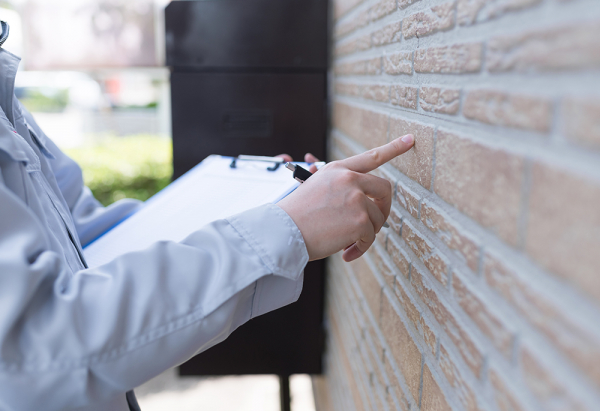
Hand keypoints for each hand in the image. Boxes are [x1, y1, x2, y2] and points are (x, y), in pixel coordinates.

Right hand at [278, 134, 414, 261]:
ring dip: (365, 234)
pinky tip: (346, 252)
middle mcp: (350, 179)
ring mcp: (357, 198)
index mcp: (338, 169)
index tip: (409, 139)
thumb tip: (362, 204)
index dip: (393, 148)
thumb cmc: (295, 216)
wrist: (282, 232)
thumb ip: (340, 190)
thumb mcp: (315, 190)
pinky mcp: (360, 220)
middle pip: (385, 189)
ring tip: (346, 242)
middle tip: (374, 224)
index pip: (371, 156)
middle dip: (382, 208)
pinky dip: (360, 248)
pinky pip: (370, 238)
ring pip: (377, 218)